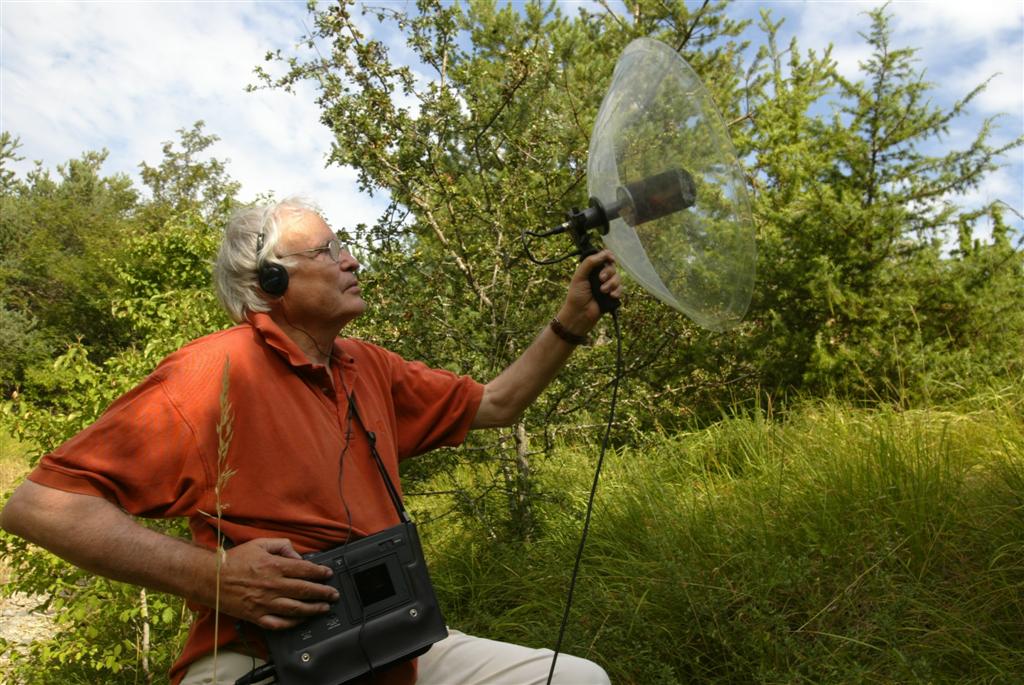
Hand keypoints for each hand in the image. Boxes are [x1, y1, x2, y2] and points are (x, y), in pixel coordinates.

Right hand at [216, 538, 338, 629]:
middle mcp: (273, 585)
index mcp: (274, 566)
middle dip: (323, 593)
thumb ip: (282, 545)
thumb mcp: (260, 543)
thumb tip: (297, 555)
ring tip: (324, 608)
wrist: (210, 578)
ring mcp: (265, 603)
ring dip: (314, 609)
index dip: (321, 573)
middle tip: (333, 594)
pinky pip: (279, 623)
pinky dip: (293, 623)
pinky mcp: (256, 616)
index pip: (305, 570)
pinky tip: (301, 620)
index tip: (329, 574)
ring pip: (296, 609)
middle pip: (305, 590)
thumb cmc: (234, 560)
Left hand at [561, 249, 622, 332]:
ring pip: (617, 278)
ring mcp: (607, 286)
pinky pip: (620, 289)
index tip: (610, 258)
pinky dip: (617, 291)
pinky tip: (611, 296)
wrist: (580, 315)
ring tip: (603, 291)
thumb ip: (589, 263)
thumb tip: (604, 253)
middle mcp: (600, 276)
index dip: (608, 256)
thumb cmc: (576, 296)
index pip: (603, 258)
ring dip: (612, 283)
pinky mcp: (612, 295)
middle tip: (600, 279)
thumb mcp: (579, 276)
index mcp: (591, 270)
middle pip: (612, 267)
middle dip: (608, 272)